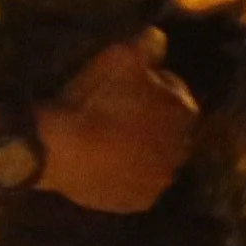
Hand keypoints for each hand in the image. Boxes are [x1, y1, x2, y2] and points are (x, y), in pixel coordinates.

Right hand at [32, 31, 199, 213]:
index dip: (151, 84)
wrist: (59, 148)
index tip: (125, 83)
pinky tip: (103, 161)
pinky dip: (124, 173)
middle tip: (115, 110)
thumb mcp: (122, 53)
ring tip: (107, 136)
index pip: (175, 91)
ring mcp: (160, 182)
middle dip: (149, 119)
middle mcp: (182, 152)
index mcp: (186, 113)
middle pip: (167, 128)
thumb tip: (160, 41)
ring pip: (153, 158)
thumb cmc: (95, 98)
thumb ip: (150, 43)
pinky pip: (135, 184)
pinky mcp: (138, 204)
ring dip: (138, 147)